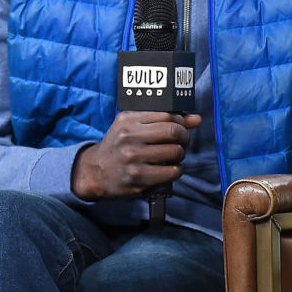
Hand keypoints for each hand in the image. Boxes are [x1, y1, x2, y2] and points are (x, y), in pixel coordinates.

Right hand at [71, 111, 201, 199]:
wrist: (95, 171)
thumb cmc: (118, 146)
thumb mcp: (133, 127)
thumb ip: (163, 121)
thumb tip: (196, 119)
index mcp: (128, 120)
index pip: (167, 115)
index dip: (181, 123)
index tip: (180, 129)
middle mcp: (129, 136)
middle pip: (173, 132)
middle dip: (184, 138)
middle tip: (181, 143)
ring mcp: (133, 157)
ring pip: (175, 152)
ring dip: (180, 156)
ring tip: (173, 157)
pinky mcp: (138, 177)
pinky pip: (171, 171)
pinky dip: (176, 170)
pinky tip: (168, 169)